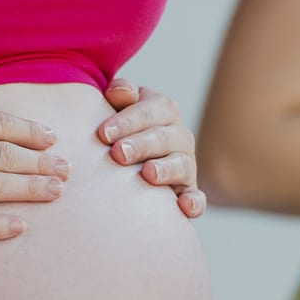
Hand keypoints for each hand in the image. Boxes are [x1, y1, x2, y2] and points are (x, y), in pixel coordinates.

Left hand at [99, 79, 204, 217]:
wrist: (129, 157)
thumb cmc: (119, 127)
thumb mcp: (119, 105)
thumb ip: (120, 93)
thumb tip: (118, 92)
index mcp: (163, 110)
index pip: (150, 110)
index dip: (127, 120)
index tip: (103, 133)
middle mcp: (178, 136)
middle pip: (165, 137)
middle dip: (142, 144)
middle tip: (119, 153)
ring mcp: (185, 164)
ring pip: (181, 164)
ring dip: (165, 169)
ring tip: (147, 173)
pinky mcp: (187, 192)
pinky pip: (196, 198)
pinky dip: (194, 202)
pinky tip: (184, 207)